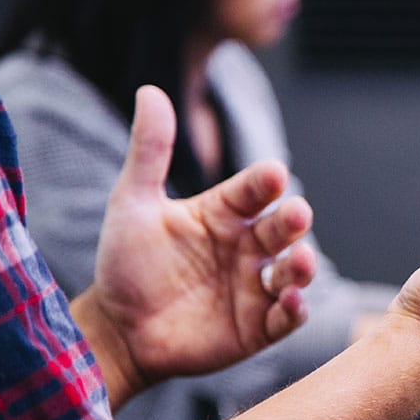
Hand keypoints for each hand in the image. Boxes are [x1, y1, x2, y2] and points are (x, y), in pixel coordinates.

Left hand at [72, 86, 316, 406]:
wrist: (117, 329)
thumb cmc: (126, 264)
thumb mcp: (133, 203)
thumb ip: (149, 151)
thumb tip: (150, 90)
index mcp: (224, 214)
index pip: (253, 191)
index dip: (264, 182)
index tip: (272, 173)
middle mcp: (247, 247)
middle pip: (281, 229)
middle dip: (293, 221)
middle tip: (296, 214)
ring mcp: (255, 287)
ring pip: (293, 271)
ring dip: (302, 266)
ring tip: (300, 261)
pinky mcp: (258, 327)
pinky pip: (286, 317)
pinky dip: (294, 310)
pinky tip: (291, 301)